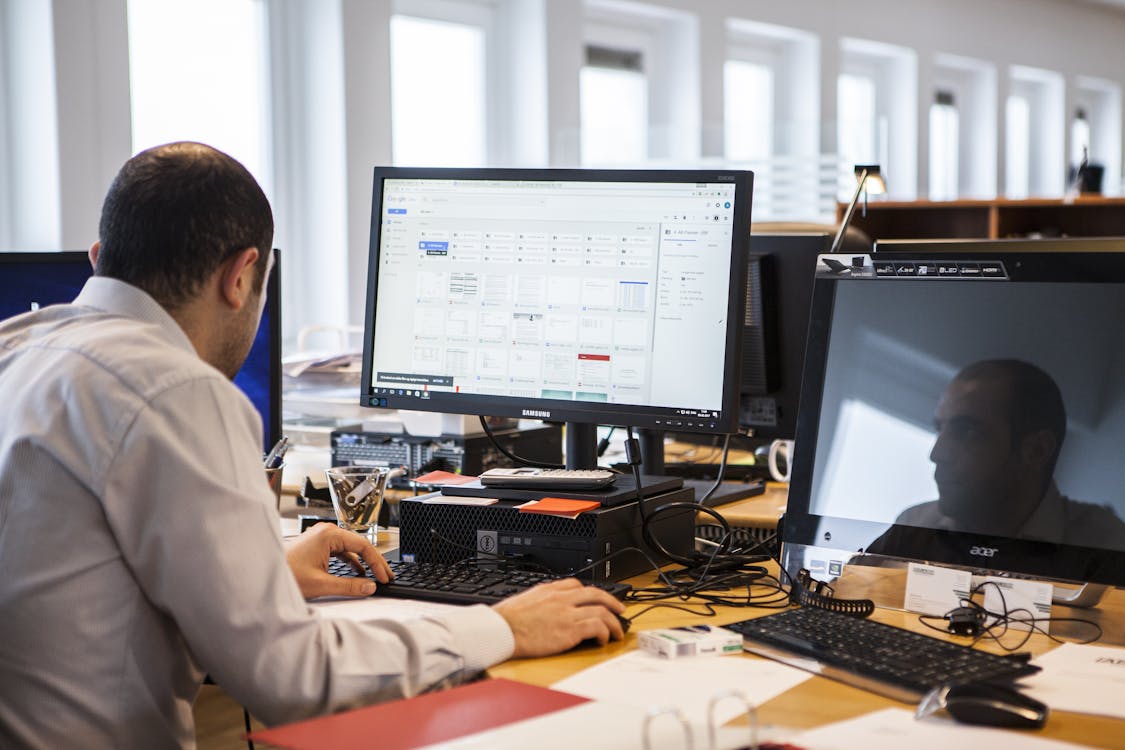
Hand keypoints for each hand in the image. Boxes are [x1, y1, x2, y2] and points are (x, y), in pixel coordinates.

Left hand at [285, 523, 392, 599]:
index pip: (363, 546)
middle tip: (386, 576)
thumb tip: (370, 587)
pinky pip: (341, 550)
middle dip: (374, 562)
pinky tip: (357, 571)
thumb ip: (349, 586)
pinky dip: (351, 561)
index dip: (377, 563)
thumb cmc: (285, 575)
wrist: (261, 574)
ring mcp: (321, 537)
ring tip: (376, 575)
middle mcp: (326, 532)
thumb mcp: (322, 584)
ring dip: (364, 562)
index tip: (384, 577)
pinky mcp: (316, 545)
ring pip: (351, 547)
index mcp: (329, 535)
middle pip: (359, 545)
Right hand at [492, 578, 626, 657]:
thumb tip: (545, 608)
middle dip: (612, 601)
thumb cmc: (507, 620)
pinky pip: (597, 627)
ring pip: (602, 611)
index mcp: (549, 590)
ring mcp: (567, 613)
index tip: (597, 600)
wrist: (502, 630)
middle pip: (596, 594)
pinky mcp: (570, 630)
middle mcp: (561, 598)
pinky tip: (603, 640)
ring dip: (614, 622)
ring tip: (617, 631)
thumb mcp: (525, 601)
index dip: (592, 593)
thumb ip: (540, 601)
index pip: (577, 585)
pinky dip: (604, 632)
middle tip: (621, 610)